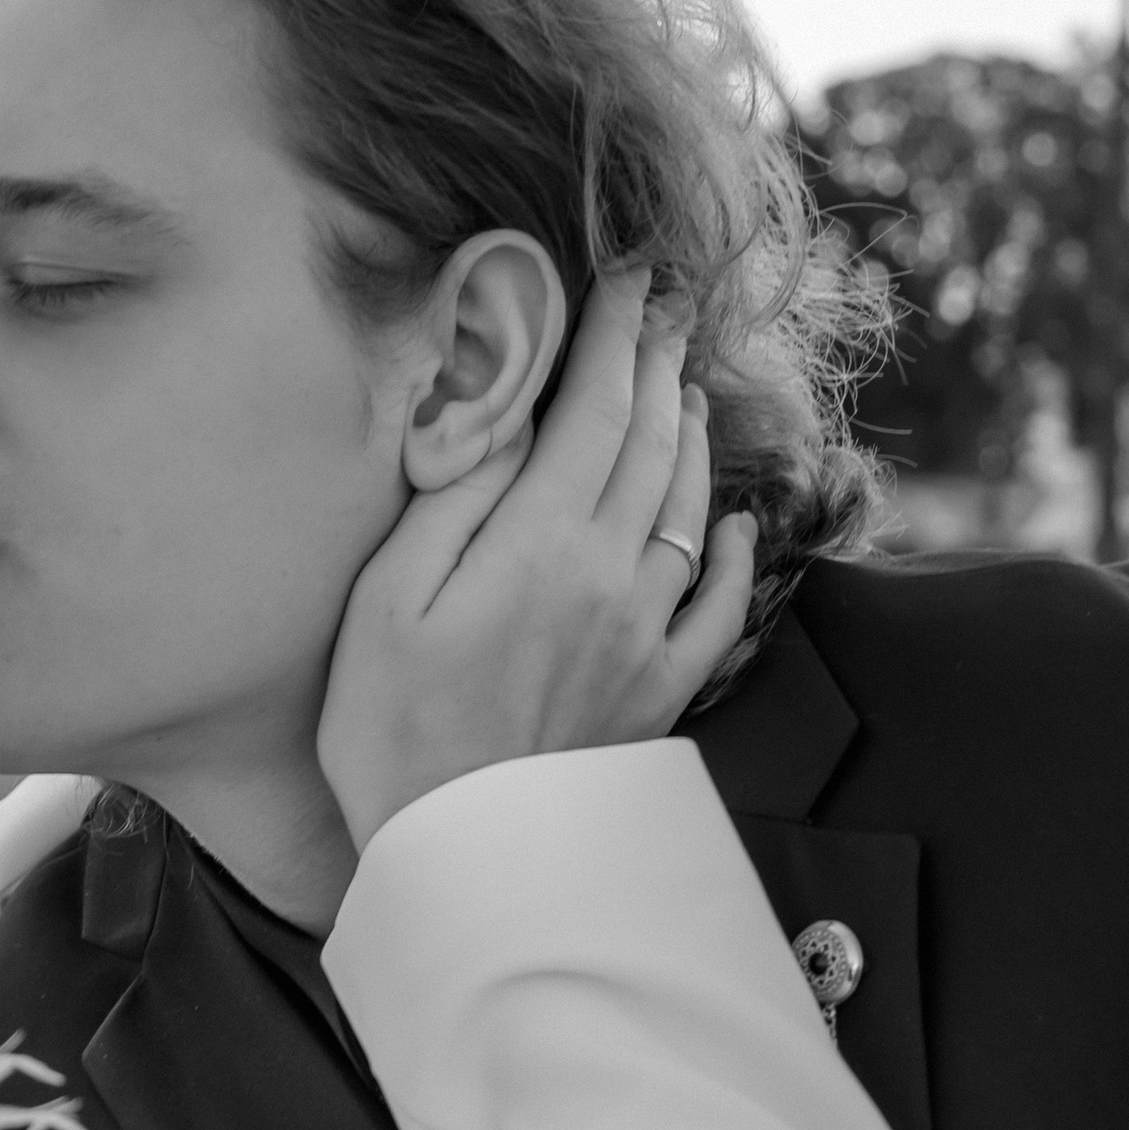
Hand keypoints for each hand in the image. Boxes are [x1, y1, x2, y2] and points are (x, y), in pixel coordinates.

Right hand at [316, 269, 756, 850]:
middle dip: (659, 363)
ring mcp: (645, 634)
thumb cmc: (391, 728)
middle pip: (651, 443)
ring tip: (685, 388)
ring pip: (691, 509)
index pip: (594, 407)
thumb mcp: (387, 600)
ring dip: (692, 438)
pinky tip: (741, 527)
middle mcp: (611, 575)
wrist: (461, 854)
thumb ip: (455, 497)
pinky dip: (738, 557)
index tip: (629, 275)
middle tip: (668, 305)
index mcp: (540, 542)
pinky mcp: (660, 692)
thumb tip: (513, 416)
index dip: (616, 333)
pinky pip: (719, 609)